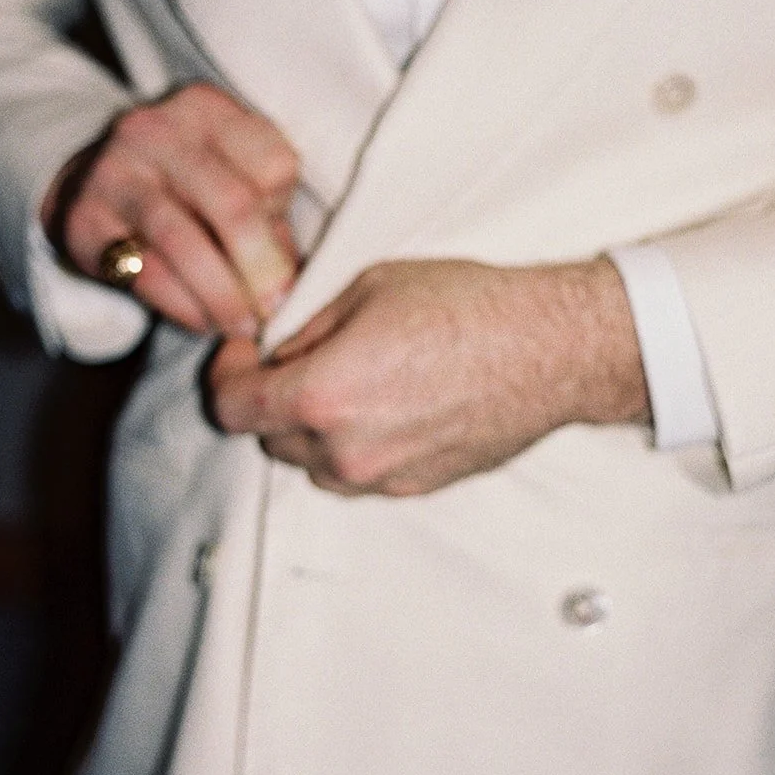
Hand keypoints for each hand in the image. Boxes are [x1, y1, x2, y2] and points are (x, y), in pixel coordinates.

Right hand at [42, 81, 299, 335]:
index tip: (285, 252)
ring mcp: (114, 170)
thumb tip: (299, 285)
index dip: (286, 216)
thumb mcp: (230, 179)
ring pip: (184, 241)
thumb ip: (268, 218)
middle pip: (232, 204)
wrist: (89, 188)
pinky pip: (145, 271)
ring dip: (222, 295)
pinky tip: (203, 321)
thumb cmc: (183, 189)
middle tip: (275, 309)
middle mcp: (157, 129)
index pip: (274, 162)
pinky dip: (183, 305)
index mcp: (207, 108)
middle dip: (262, 268)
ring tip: (242, 324)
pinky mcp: (85, 219)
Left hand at [207, 257, 650, 495]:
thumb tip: (275, 347)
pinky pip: (360, 474)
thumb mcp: (368, 286)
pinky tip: (389, 401)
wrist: (548, 349)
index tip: (242, 351)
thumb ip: (306, 326)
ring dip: (313, 428)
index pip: (231, 408)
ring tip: (350, 380)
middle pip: (269, 438)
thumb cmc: (466, 306)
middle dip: (272, 397)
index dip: (226, 374)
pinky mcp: (416, 488)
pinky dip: (355, 443)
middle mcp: (345, 450)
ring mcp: (382, 478)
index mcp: (321, 395)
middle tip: (298, 355)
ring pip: (313, 463)